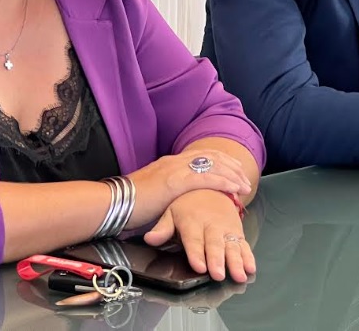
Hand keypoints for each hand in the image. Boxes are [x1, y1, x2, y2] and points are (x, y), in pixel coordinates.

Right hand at [126, 148, 251, 230]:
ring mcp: (175, 169)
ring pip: (212, 165)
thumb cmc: (129, 204)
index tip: (235, 169)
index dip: (221, 161)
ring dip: (232, 175)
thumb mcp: (154, 193)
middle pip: (212, 157)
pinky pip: (206, 178)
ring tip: (245, 185)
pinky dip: (223, 182)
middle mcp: (174, 161)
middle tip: (245, 177)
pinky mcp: (174, 182)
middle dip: (231, 166)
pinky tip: (234, 189)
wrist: (112, 203)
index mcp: (170, 163)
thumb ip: (168, 191)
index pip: (202, 155)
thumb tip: (178, 198)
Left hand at [142, 189, 254, 282]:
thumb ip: (162, 228)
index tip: (199, 266)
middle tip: (218, 274)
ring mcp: (226, 229)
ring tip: (239, 274)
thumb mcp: (171, 211)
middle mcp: (211, 225)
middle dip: (216, 259)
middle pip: (214, 244)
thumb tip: (150, 238)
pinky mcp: (237, 232)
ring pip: (231, 245)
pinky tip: (251, 268)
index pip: (193, 239)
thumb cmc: (188, 203)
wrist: (213, 185)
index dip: (196, 253)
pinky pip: (244, 244)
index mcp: (192, 220)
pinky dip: (249, 256)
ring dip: (236, 261)